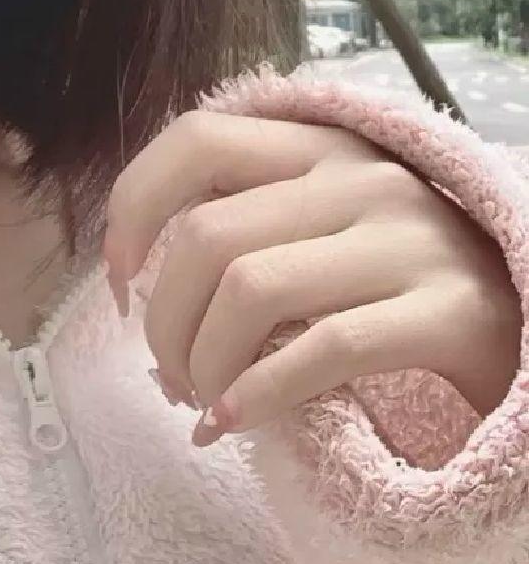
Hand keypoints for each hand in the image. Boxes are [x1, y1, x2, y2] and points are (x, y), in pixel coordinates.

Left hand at [104, 112, 521, 446]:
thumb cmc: (400, 289)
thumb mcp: (324, 231)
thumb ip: (250, 229)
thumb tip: (136, 286)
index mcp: (322, 149)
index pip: (197, 139)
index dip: (133, 207)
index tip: (116, 281)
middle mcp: (363, 179)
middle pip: (206, 237)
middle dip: (162, 321)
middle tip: (170, 375)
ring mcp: (409, 242)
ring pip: (251, 289)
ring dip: (203, 363)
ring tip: (204, 404)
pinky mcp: (448, 313)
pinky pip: (323, 350)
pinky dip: (258, 395)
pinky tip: (234, 424)